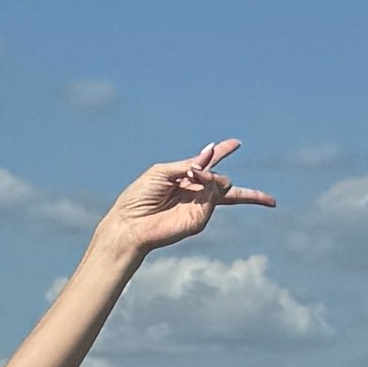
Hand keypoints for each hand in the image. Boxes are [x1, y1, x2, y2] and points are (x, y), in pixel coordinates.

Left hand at [97, 141, 266, 265]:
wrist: (131, 223)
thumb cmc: (140, 196)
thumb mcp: (163, 172)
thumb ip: (188, 164)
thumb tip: (210, 150)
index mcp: (184, 178)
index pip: (207, 164)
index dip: (222, 152)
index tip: (236, 143)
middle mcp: (194, 192)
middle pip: (222, 182)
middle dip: (225, 173)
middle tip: (231, 158)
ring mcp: (199, 206)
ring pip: (222, 186)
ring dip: (212, 175)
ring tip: (194, 174)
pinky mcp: (200, 218)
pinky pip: (213, 195)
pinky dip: (208, 181)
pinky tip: (195, 177)